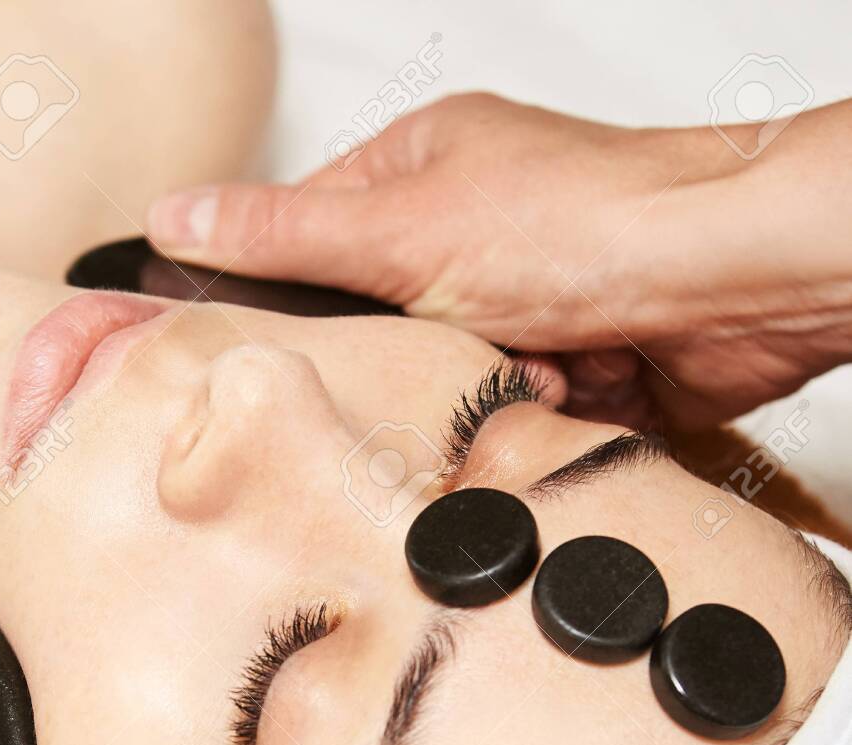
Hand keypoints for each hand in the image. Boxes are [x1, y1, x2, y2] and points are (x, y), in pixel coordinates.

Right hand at [147, 93, 851, 429]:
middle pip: (379, 325)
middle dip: (409, 353)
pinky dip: (528, 402)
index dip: (295, 292)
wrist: (731, 284)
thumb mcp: (403, 230)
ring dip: (477, 381)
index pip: (309, 235)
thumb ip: (284, 232)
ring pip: (441, 376)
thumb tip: (180, 213)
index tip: (285, 335)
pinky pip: (502, 406)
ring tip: (524, 348)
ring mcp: (521, 291)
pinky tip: (564, 374)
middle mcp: (470, 227)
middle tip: (436, 340)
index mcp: (421, 171)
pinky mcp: (563, 352)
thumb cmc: (593, 219)